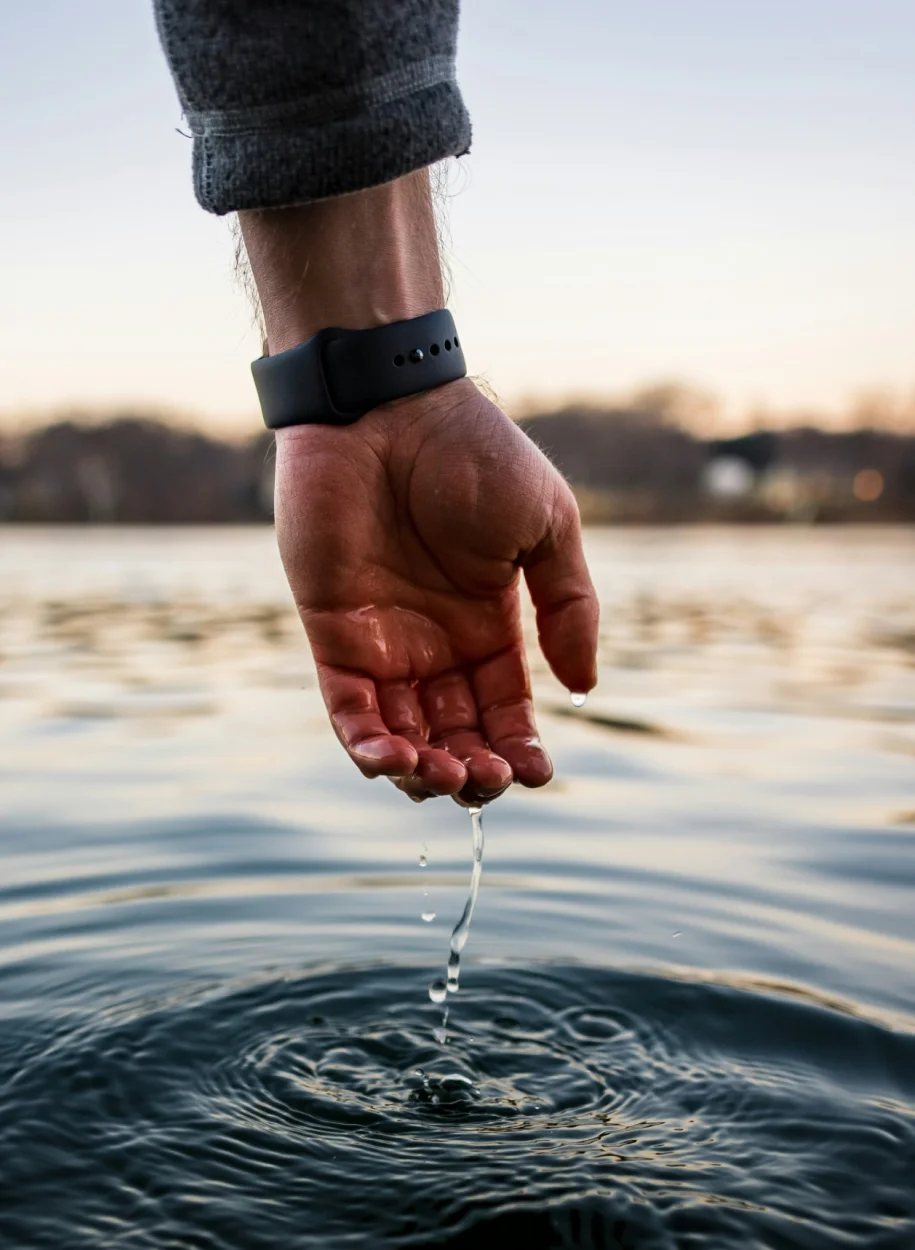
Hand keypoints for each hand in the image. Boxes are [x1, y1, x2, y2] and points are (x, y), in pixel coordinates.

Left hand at [275, 378, 598, 804]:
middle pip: (454, 735)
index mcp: (488, 626)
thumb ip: (569, 605)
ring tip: (444, 773)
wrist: (388, 407)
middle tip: (486, 778)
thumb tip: (584, 687)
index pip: (503, 710)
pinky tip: (394, 760)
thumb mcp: (546, 526)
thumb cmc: (473, 454)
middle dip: (472, 771)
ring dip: (422, 770)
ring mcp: (382, 642)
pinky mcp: (333, 633)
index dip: (520, 748)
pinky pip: (347, 708)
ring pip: (400, 736)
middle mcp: (435, 645)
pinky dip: (366, 744)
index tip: (539, 773)